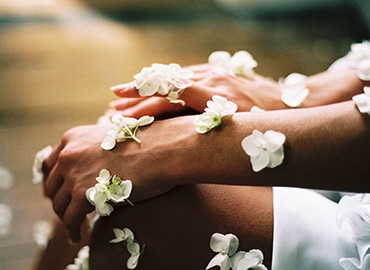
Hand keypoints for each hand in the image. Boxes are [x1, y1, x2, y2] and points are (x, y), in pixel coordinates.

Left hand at [42, 117, 195, 241]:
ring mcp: (73, 172)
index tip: (59, 193)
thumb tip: (91, 173)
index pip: (51, 164)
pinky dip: (73, 230)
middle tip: (69, 212)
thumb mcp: (111, 141)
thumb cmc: (146, 146)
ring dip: (66, 218)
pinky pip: (70, 219)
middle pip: (52, 185)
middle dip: (59, 201)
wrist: (162, 149)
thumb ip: (94, 153)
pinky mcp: (81, 192)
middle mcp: (69, 152)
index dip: (54, 182)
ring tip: (75, 226)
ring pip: (59, 204)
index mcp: (73, 137)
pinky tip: (79, 235)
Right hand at [110, 64, 284, 117]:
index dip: (143, 104)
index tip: (120, 112)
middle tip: (112, 106)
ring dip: (146, 86)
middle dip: (137, 96)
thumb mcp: (244, 131)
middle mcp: (211, 79)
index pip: (170, 97)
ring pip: (172, 78)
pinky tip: (150, 85)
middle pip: (166, 86)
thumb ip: (215, 129)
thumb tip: (181, 137)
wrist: (295, 102)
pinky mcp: (217, 72)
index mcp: (215, 95)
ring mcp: (214, 73)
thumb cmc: (271, 124)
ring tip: (121, 94)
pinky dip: (164, 81)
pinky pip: (185, 74)